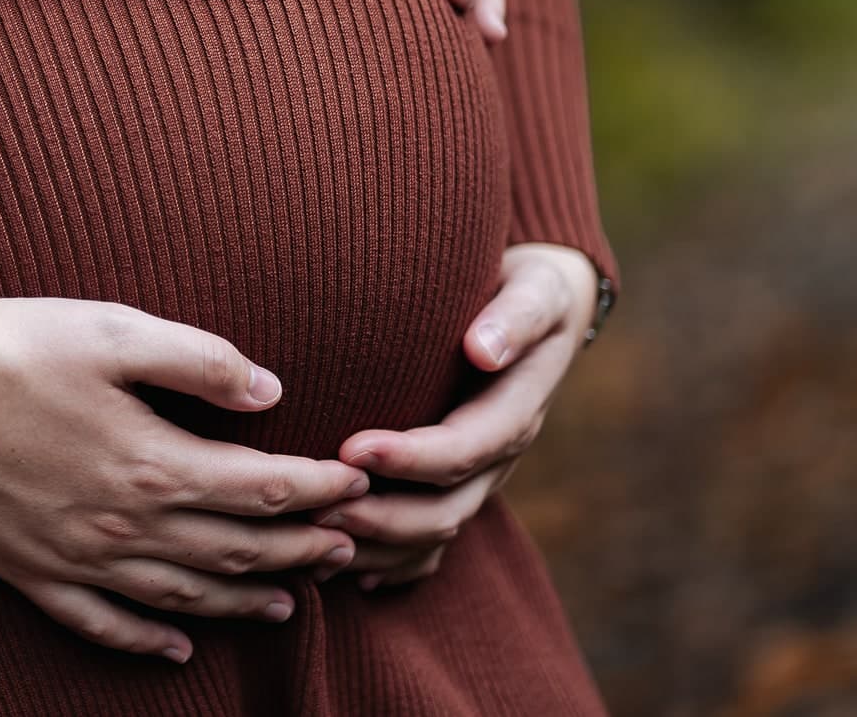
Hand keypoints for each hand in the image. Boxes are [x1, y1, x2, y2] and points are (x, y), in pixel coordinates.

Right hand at [0, 293, 367, 661]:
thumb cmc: (11, 347)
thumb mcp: (114, 331)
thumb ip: (199, 360)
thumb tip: (272, 389)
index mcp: (153, 462)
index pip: (263, 488)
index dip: (318, 488)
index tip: (357, 482)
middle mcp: (125, 524)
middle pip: (234, 550)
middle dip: (298, 549)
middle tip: (347, 547)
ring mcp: (78, 559)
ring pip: (182, 599)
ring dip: (242, 602)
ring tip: (288, 600)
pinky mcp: (31, 573)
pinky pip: (102, 626)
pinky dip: (147, 644)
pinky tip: (178, 650)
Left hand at [310, 244, 597, 588]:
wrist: (543, 309)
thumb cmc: (529, 290)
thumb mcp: (535, 291)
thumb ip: (515, 317)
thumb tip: (483, 349)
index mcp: (516, 411)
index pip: (463, 449)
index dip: (410, 458)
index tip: (351, 447)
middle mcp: (499, 456)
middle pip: (445, 509)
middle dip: (381, 514)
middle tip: (316, 505)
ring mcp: (481, 479)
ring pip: (433, 536)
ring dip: (375, 543)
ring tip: (313, 537)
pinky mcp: (460, 487)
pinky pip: (428, 546)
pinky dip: (388, 562)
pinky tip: (339, 568)